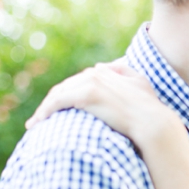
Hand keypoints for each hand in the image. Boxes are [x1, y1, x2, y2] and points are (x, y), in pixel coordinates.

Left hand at [25, 58, 180, 151]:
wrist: (153, 122)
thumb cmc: (150, 108)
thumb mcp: (140, 82)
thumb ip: (122, 70)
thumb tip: (102, 65)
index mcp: (106, 71)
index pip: (78, 81)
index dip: (66, 94)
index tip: (57, 109)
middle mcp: (96, 73)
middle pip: (65, 87)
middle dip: (51, 102)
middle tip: (41, 118)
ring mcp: (90, 82)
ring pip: (58, 94)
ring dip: (44, 108)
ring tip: (35, 123)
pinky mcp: (86, 95)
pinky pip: (57, 101)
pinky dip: (45, 111)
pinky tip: (38, 123)